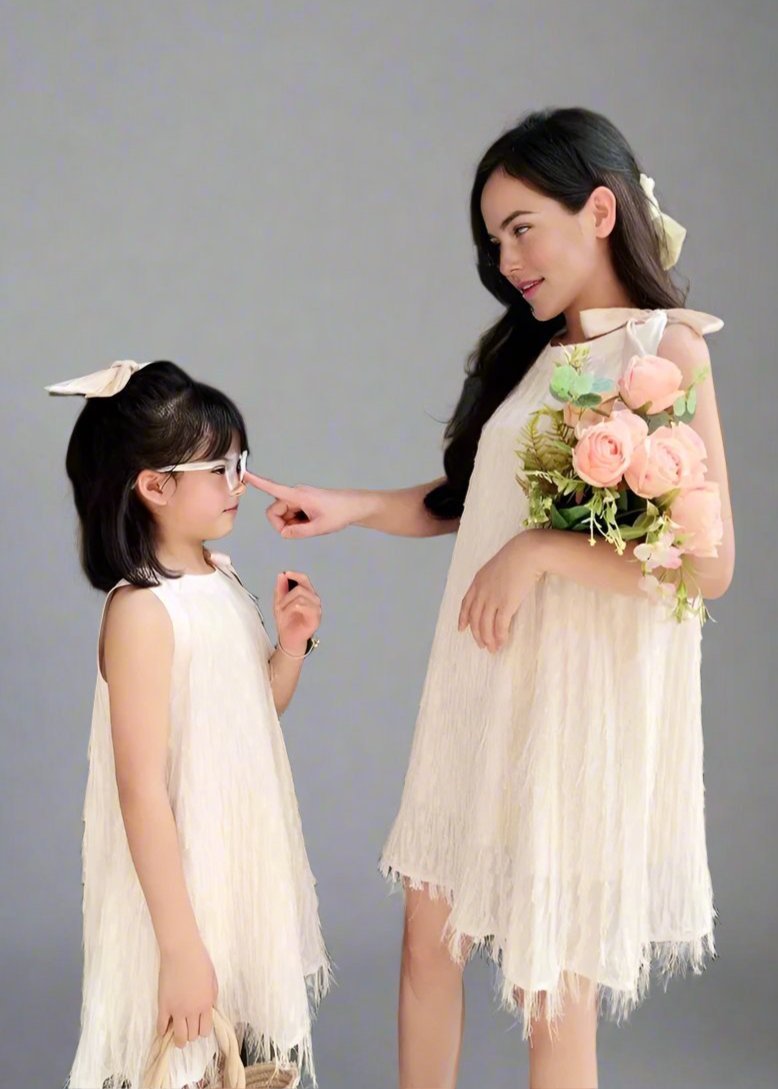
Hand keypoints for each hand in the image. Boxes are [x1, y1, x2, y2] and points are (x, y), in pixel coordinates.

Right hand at [157, 938, 218, 1048]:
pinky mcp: (163, 1006)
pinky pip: (161, 1027)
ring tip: (177, 1034)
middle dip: (191, 1034)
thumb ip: (211, 997)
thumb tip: (208, 1009)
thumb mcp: (213, 979)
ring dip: (179, 1039)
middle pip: (192, 1036)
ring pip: (179, 1037)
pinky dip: (163, 1031)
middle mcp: (192, 1011)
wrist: (182, 951)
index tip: (199, 1025)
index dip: (202, 1030)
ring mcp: (176, 1010)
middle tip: (188, 1027)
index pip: (205, 1031)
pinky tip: (165, 1028)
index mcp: (206, 1004)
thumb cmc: (200, 961)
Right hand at [245, 472, 365, 538]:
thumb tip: (284, 533)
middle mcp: (295, 494)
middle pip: (274, 511)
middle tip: (300, 531)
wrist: (354, 506)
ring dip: (291, 524)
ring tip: (310, 525)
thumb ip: (298, 532)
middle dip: (282, 524)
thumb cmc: (340, 513)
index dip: (257, 482)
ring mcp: (298, 498)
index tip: (244, 473)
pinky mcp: (302, 502)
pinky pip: (291, 514)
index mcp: (297, 496)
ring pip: (283, 514)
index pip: (272, 488)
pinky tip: (311, 522)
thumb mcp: (319, 527)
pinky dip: (297, 522)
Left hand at [274, 571, 321, 654]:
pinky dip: (291, 608)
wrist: (288, 639)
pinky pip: (302, 606)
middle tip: (278, 606)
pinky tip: (288, 614)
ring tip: (282, 612)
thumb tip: (282, 575)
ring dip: (287, 603)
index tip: (286, 573)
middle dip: (286, 596)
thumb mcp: (279, 603)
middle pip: (301, 588)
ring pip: (301, 597)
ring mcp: (317, 609)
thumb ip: (281, 589)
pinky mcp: (316, 618)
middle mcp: (314, 599)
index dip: (296, 575)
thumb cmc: (286, 621)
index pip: (304, 579)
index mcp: (307, 594)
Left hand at [458, 532, 545, 651]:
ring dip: (488, 639)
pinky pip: (500, 625)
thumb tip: (499, 589)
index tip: (461, 629)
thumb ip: (493, 579)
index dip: (463, 618)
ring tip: (492, 648)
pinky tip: (502, 642)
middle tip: (481, 644)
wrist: (527, 552)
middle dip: (477, 634)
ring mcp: (493, 598)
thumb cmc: (517, 555)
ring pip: (485, 624)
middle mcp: (482, 591)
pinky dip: (499, 636)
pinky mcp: (506, 604)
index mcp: (478, 581)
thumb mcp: (498, 565)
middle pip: (474, 618)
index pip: (466, 604)